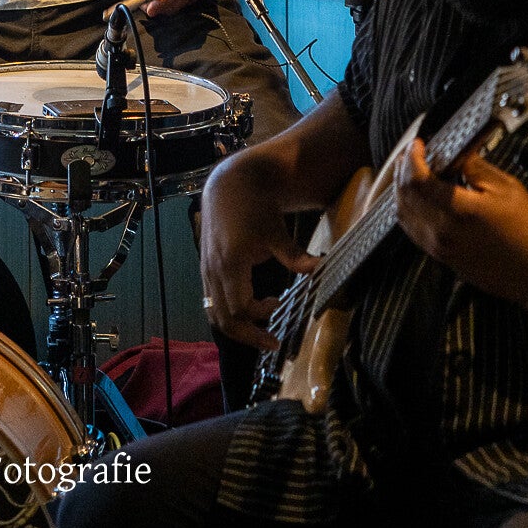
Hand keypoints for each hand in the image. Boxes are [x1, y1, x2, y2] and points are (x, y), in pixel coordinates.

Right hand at [199, 157, 318, 350]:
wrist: (230, 185)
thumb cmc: (255, 207)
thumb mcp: (276, 230)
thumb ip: (294, 255)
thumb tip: (320, 269)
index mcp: (230, 263)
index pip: (240, 309)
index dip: (260, 320)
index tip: (280, 316)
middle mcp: (214, 271)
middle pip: (223, 319)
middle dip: (247, 336)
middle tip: (271, 342)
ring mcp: (207, 270)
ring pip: (213, 312)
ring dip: (235, 327)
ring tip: (258, 330)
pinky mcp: (206, 268)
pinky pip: (211, 301)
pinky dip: (226, 313)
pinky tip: (247, 310)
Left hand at [395, 140, 527, 308]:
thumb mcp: (506, 189)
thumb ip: (475, 167)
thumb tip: (456, 151)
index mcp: (457, 211)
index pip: (417, 179)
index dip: (413, 158)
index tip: (417, 144)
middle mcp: (441, 231)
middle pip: (405, 196)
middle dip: (402, 171)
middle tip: (409, 155)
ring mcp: (438, 248)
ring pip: (403, 215)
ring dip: (400, 191)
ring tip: (407, 173)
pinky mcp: (441, 258)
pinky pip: (412, 231)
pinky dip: (407, 211)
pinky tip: (415, 200)